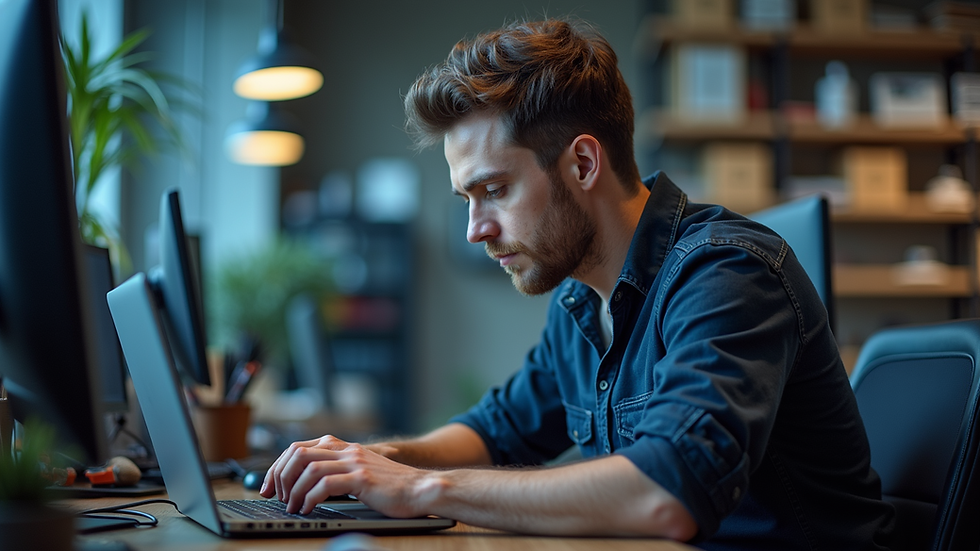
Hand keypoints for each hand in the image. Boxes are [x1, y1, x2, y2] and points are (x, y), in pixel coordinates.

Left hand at [259, 434, 430, 516]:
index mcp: (343, 446)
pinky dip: (310, 498)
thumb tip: (304, 484)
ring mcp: (355, 463)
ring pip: (309, 468)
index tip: (268, 486)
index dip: (277, 466)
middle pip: (298, 453)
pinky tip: (308, 509)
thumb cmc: (391, 486)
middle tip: (276, 497)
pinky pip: (325, 485)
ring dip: (293, 490)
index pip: (298, 447)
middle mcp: (347, 450)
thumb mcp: (359, 471)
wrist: (421, 488)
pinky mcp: (362, 479)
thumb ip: (336, 470)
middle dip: (279, 476)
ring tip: (292, 507)